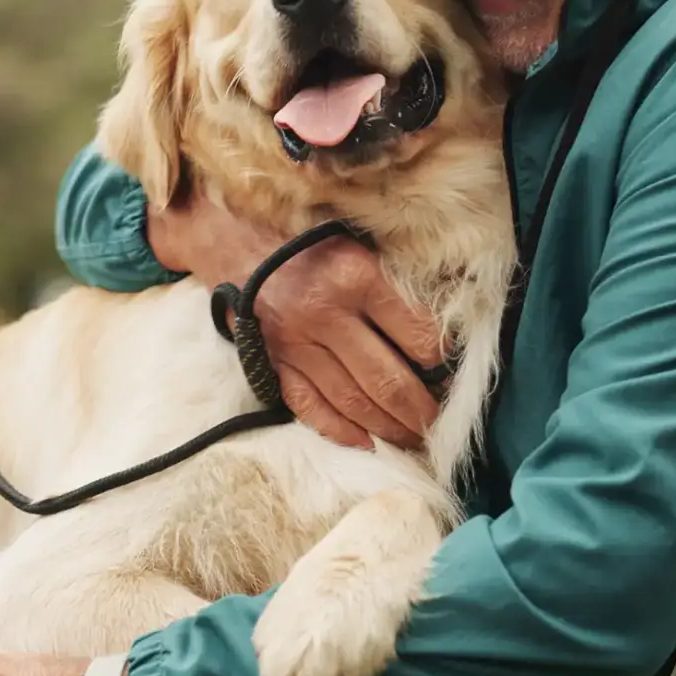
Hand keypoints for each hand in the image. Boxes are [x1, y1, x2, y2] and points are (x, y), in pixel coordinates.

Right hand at [148, 194, 444, 449]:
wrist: (227, 235)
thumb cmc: (301, 233)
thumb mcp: (354, 239)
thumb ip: (391, 278)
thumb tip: (438, 324)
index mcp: (356, 276)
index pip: (417, 334)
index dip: (440, 360)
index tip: (449, 370)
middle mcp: (326, 314)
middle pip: (388, 379)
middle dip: (420, 409)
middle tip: (438, 423)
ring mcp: (296, 344)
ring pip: (353, 402)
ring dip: (388, 427)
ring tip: (412, 438)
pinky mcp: (273, 362)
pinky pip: (310, 408)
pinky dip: (340, 431)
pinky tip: (365, 442)